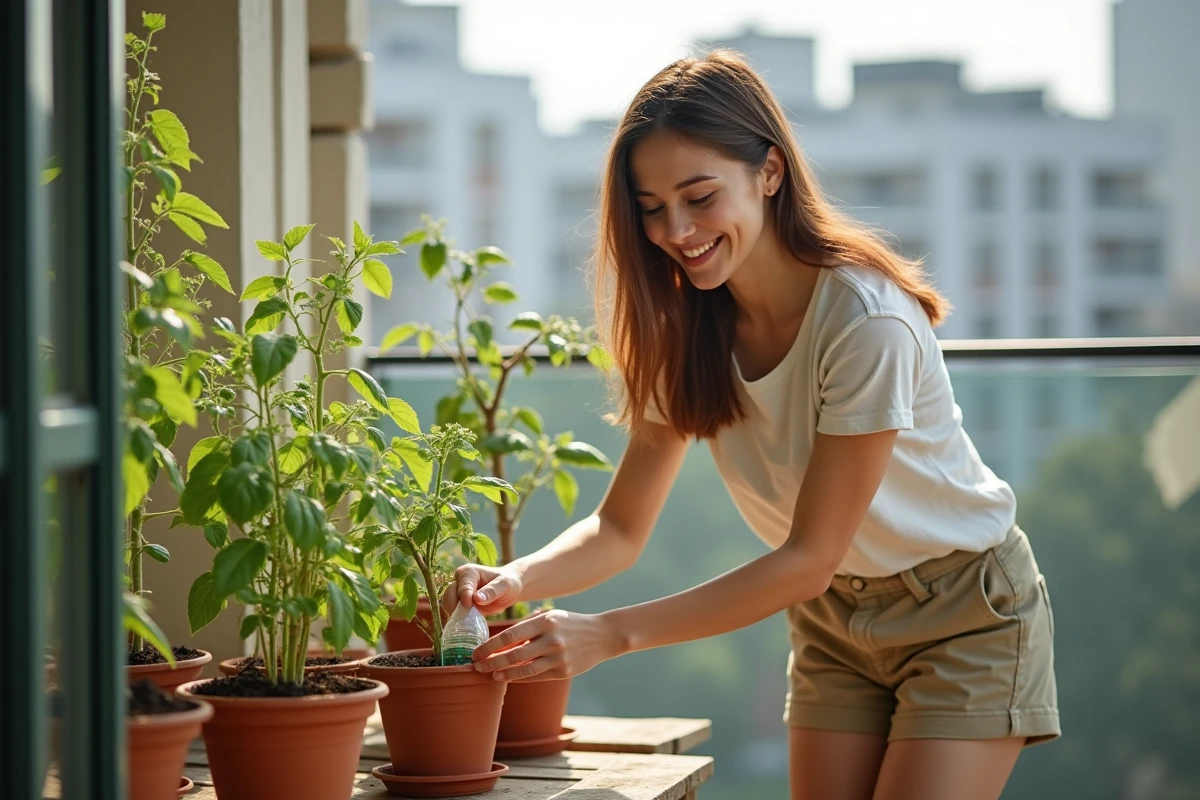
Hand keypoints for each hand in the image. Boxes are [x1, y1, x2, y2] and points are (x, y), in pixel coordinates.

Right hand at [441, 563, 523, 617]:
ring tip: (465, 624)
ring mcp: (459, 594)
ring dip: (455, 615)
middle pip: (449, 595)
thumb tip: (476, 599)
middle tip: (464, 618)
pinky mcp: (461, 605)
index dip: (464, 596)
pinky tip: (465, 627)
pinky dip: (458, 620)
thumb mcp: (505, 585)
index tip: (469, 605)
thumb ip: (491, 591)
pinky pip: (454, 613)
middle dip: (454, 607)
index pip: (462, 586)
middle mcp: (460, 581)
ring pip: (449, 605)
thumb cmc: (509, 583)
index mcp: (468, 572)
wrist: (511, 589)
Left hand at [472, 609, 624, 681]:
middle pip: (514, 654)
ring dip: (503, 673)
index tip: (476, 652)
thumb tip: (500, 641)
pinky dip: (519, 678)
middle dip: (492, 661)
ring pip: (524, 669)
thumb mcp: (551, 616)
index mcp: (546, 621)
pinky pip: (536, 676)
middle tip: (476, 666)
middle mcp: (551, 639)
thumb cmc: (570, 624)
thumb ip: (528, 627)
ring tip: (490, 675)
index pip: (510, 635)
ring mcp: (558, 657)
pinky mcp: (563, 672)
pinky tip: (507, 677)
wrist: (602, 635)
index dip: (491, 646)